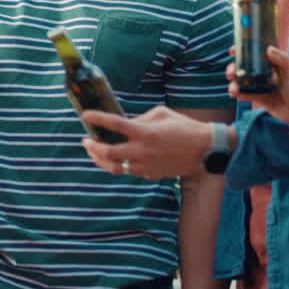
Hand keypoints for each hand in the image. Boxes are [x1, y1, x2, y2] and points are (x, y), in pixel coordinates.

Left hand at [81, 106, 211, 179]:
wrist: (203, 149)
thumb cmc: (182, 127)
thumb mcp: (160, 114)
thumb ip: (139, 119)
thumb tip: (122, 125)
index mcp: (145, 131)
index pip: (115, 124)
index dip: (97, 119)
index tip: (85, 115)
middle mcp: (143, 150)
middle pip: (108, 152)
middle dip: (92, 147)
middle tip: (86, 141)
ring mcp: (146, 164)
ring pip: (114, 167)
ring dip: (100, 160)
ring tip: (94, 152)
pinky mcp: (150, 174)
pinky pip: (127, 171)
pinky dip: (117, 165)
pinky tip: (112, 158)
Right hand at [227, 46, 288, 125]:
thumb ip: (282, 60)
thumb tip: (268, 49)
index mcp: (271, 65)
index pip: (254, 54)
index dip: (242, 51)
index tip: (233, 51)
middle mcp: (263, 74)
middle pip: (243, 67)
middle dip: (233, 69)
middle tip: (231, 73)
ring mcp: (259, 86)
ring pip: (241, 81)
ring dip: (233, 84)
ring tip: (233, 90)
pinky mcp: (258, 98)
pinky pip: (245, 94)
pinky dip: (238, 94)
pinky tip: (236, 95)